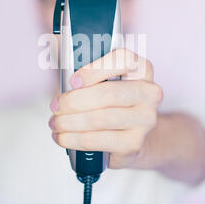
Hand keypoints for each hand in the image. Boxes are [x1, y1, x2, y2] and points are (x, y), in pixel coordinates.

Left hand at [49, 48, 163, 168]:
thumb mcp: (103, 80)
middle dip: (74, 101)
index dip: (95, 70)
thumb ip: (86, 68)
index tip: (73, 81)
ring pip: (100, 119)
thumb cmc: (111, 102)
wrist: (130, 135)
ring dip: (69, 122)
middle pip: (108, 94)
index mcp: (142, 69)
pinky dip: (74, 139)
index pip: (123, 60)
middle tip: (56, 105)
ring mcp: (145, 119)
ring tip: (55, 122)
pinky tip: (63, 137)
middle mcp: (149, 93)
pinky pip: (98, 140)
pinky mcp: (134, 143)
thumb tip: (55, 60)